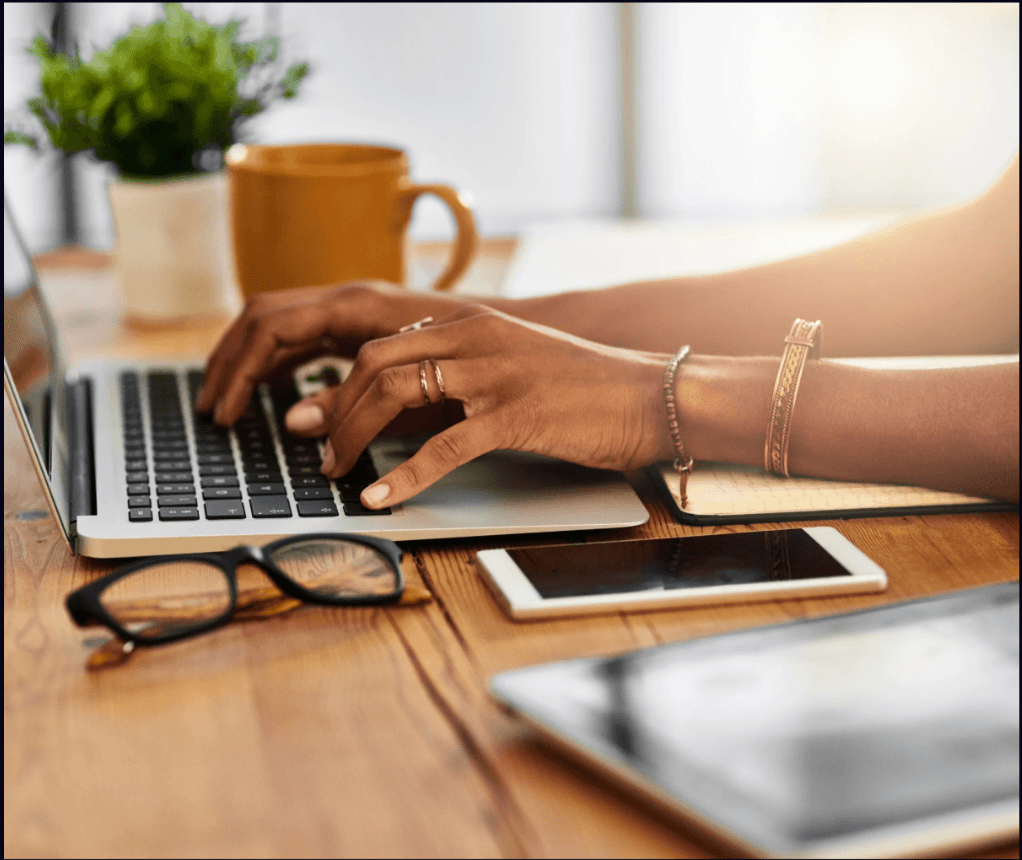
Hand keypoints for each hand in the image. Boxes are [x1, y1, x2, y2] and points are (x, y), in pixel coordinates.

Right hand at [195, 281, 468, 423]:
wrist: (516, 333)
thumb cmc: (475, 357)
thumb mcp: (412, 389)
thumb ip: (352, 403)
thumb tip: (293, 422)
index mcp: (354, 305)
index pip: (270, 327)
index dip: (239, 370)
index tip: (224, 412)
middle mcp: (347, 299)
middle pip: (263, 318)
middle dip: (229, 361)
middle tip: (210, 408)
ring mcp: (353, 309)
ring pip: (279, 323)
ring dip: (248, 360)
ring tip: (228, 402)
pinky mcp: (363, 325)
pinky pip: (304, 335)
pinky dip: (278, 361)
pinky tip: (273, 390)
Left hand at [292, 305, 673, 508]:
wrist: (648, 395)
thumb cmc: (582, 386)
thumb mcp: (513, 362)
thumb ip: (462, 371)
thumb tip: (413, 402)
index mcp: (469, 323)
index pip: (381, 345)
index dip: (340, 384)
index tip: (316, 414)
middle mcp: (473, 338)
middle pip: (375, 364)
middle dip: (334, 409)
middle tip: (316, 447)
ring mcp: (493, 374)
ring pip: (396, 394)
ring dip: (354, 436)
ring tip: (335, 471)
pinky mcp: (514, 415)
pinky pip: (442, 448)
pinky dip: (403, 476)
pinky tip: (381, 498)